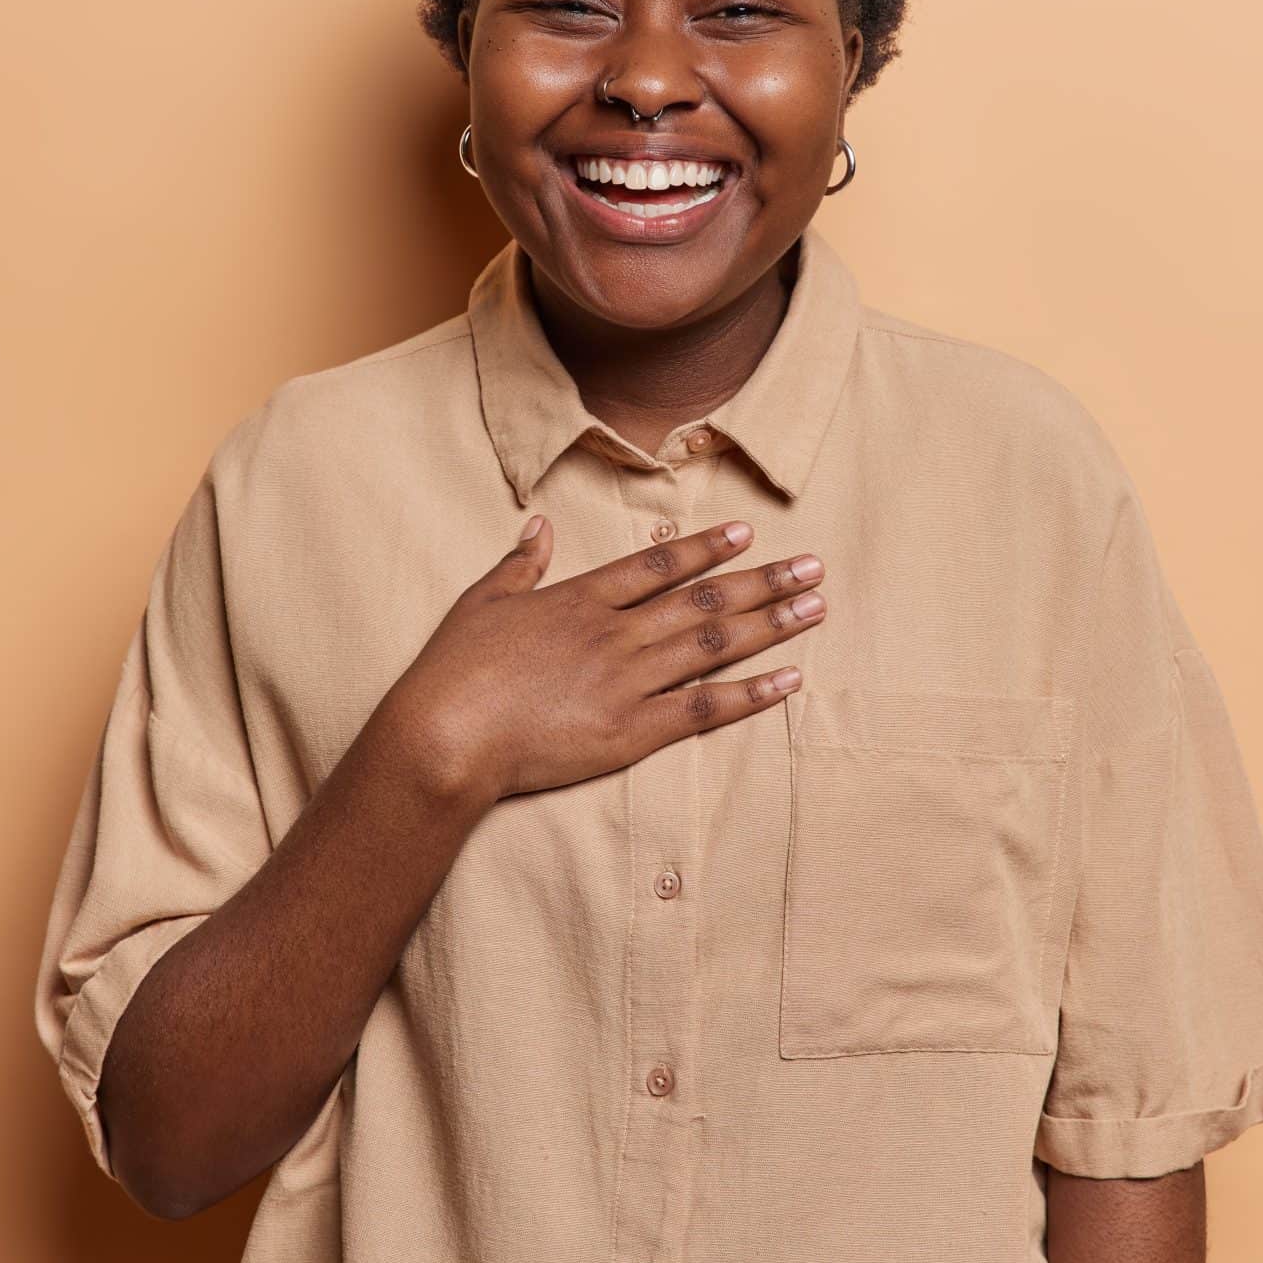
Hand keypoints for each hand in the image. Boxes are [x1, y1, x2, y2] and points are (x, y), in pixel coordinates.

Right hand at [377, 515, 826, 804]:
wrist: (446, 736)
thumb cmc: (454, 672)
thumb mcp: (480, 603)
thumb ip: (518, 564)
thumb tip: (538, 526)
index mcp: (580, 600)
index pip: (657, 566)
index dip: (705, 548)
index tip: (746, 534)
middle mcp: (616, 633)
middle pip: (704, 601)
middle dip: (764, 581)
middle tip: (813, 567)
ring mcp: (628, 681)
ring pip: (715, 646)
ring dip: (771, 624)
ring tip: (816, 608)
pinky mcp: (633, 732)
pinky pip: (705, 709)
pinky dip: (751, 694)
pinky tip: (789, 679)